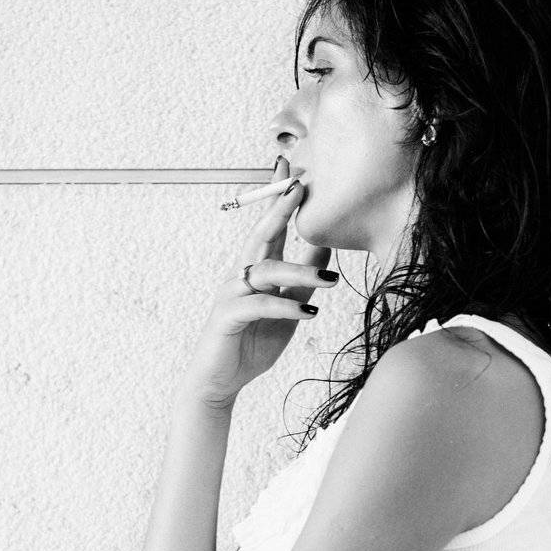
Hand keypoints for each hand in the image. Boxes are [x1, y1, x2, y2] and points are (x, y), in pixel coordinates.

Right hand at [182, 155, 335, 409]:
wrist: (221, 380)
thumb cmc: (251, 343)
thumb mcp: (288, 309)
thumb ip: (302, 283)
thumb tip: (326, 254)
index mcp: (256, 271)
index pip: (270, 228)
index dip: (280, 199)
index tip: (293, 169)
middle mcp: (241, 275)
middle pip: (261, 234)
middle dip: (280, 209)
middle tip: (301, 187)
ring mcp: (232, 294)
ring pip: (265, 270)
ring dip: (299, 273)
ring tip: (329, 283)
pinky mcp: (227, 317)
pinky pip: (259, 305)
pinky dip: (285, 308)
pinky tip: (308, 313)